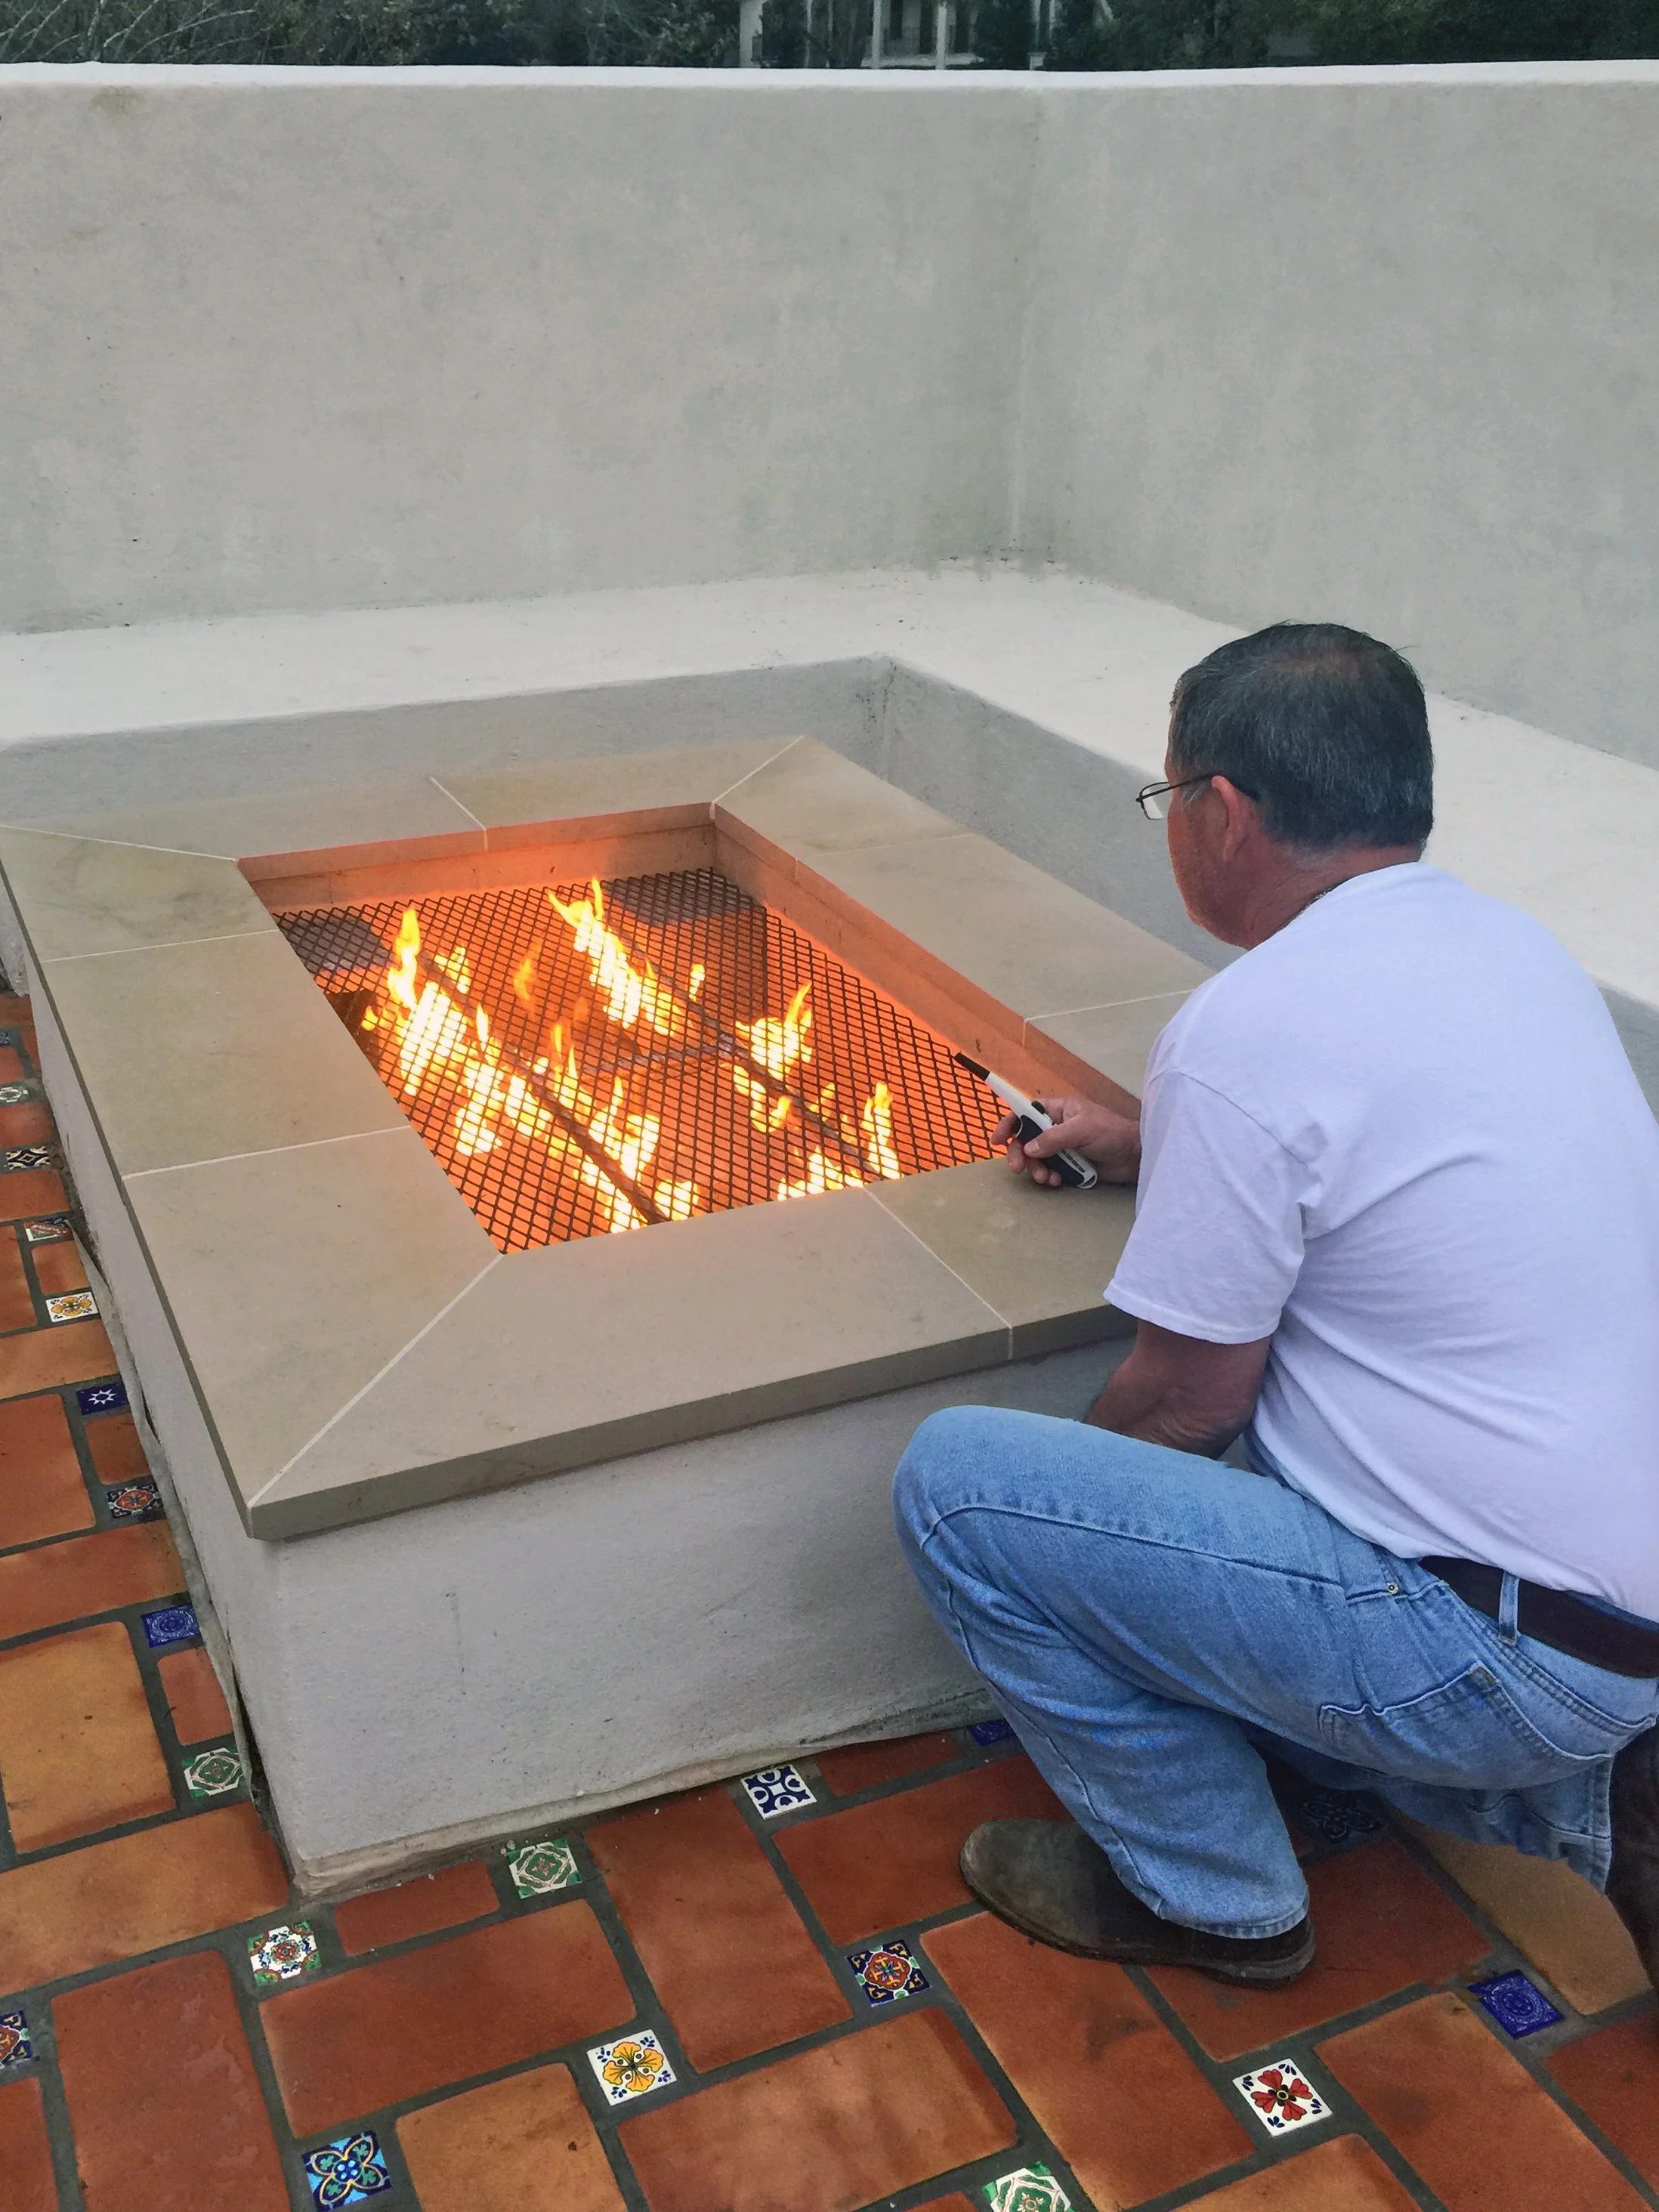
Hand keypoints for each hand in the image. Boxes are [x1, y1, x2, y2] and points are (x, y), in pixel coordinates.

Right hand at [996, 1096, 1140, 1187]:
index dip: (1009, 1124)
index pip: (1025, 1113)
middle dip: (1020, 1154)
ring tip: (1047, 1178)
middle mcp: (1056, 1127)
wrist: (1134, 1155)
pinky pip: (1050, 1171)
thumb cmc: (1110, 1133)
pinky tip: (1057, 1181)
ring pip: (1037, 1159)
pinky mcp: (1069, 1165)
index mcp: (1057, 1110)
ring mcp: (1062, 1147)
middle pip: (1026, 1139)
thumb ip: (1053, 1138)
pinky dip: (1049, 1177)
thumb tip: (1029, 1149)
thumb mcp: (1080, 1130)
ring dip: (1037, 1170)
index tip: (996, 1140)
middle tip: (1018, 1169)